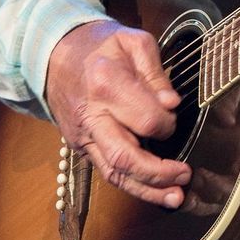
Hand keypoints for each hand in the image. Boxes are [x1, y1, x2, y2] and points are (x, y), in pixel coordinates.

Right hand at [44, 19, 191, 208]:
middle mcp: (91, 116)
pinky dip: (132, 185)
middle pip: (125, 156)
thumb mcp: (132, 41)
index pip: (145, 119)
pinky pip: (107, 171)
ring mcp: (82, 135)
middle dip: (158, 172)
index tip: (174, 113)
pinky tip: (154, 191)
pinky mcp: (80, 146)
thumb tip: (171, 103)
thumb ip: (155, 72)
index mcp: (105, 84)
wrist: (54, 53)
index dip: (167, 122)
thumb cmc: (99, 45)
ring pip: (114, 173)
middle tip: (185, 175)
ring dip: (147, 190)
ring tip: (176, 197)